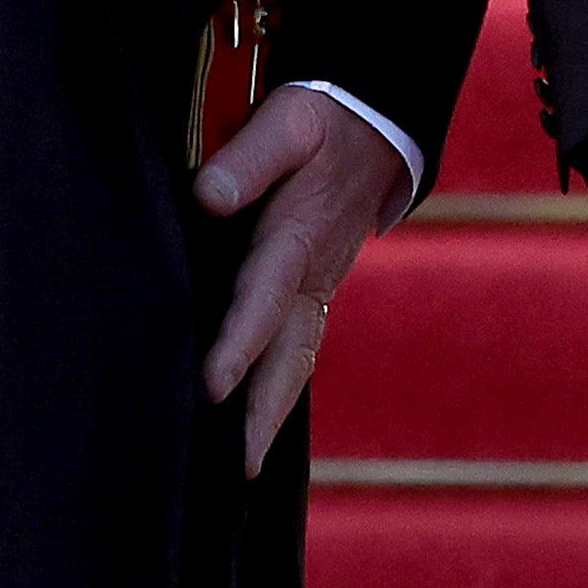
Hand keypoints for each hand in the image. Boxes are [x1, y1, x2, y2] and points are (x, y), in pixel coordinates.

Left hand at [194, 81, 409, 477]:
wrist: (379, 123)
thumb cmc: (324, 119)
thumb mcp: (289, 122)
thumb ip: (250, 157)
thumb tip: (209, 196)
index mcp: (297, 238)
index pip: (261, 299)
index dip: (237, 344)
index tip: (212, 387)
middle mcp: (311, 276)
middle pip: (286, 355)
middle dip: (261, 412)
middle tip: (237, 468)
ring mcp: (319, 287)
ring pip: (296, 362)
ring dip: (272, 414)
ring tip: (245, 467)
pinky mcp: (317, 289)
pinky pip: (299, 348)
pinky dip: (280, 388)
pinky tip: (257, 421)